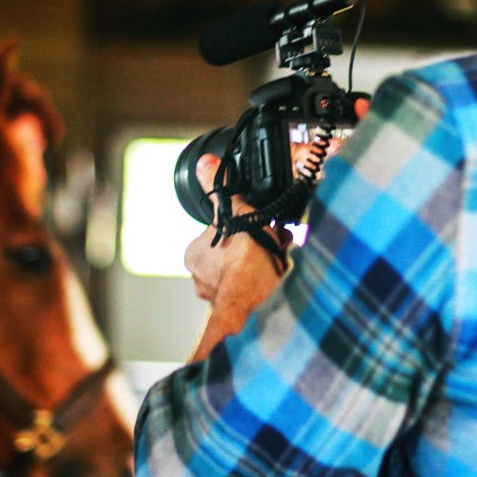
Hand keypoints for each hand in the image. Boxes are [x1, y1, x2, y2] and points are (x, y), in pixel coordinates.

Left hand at [184, 154, 288, 359]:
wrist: (263, 302)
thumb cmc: (246, 262)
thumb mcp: (234, 212)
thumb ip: (219, 188)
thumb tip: (205, 164)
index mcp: (194, 256)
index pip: (218, 234)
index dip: (241, 226)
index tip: (256, 224)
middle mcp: (202, 280)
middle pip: (233, 253)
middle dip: (253, 246)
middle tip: (273, 240)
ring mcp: (220, 298)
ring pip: (244, 273)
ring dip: (263, 263)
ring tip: (282, 256)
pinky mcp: (239, 312)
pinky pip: (254, 292)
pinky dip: (267, 283)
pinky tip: (281, 275)